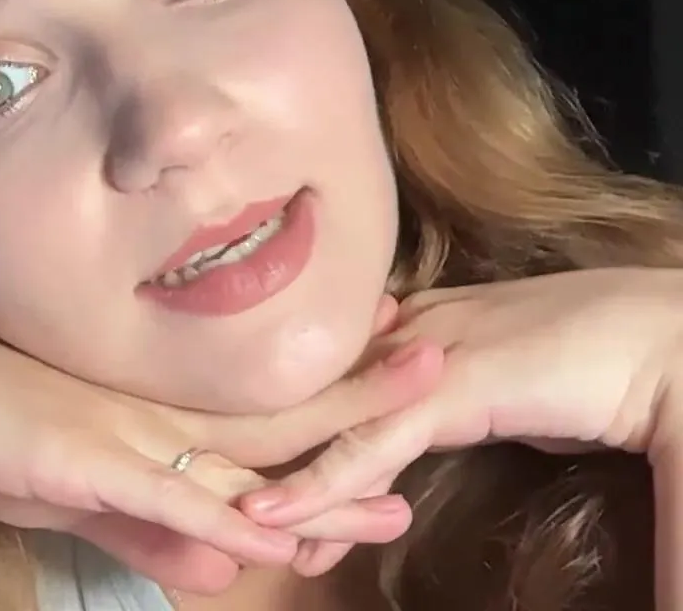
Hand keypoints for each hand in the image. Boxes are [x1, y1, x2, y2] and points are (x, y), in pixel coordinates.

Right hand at [0, 315, 440, 593]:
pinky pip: (174, 498)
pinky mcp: (91, 463)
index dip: (329, 392)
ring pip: (243, 465)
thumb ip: (152, 531)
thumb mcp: (83, 494)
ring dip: (321, 478)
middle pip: (276, 423)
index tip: (393, 363)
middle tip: (443, 381)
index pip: (261, 410)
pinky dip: (232, 520)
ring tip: (400, 487)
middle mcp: (155, 416)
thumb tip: (225, 568)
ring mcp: (127, 436)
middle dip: (362, 410)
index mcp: (156, 412)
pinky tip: (285, 538)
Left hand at [241, 268, 682, 576]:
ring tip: (237, 530)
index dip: (296, 436)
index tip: (265, 485)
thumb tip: (434, 431)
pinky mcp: (450, 383)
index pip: (332, 388)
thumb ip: (458, 408)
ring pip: (326, 425)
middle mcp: (405, 335)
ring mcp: (423, 354)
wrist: (668, 338)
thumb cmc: (600, 361)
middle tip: (226, 513)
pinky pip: (370, 444)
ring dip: (283, 482)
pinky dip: (323, 484)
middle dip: (267, 459)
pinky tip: (279, 516)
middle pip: (310, 402)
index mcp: (412, 333)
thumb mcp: (503, 395)